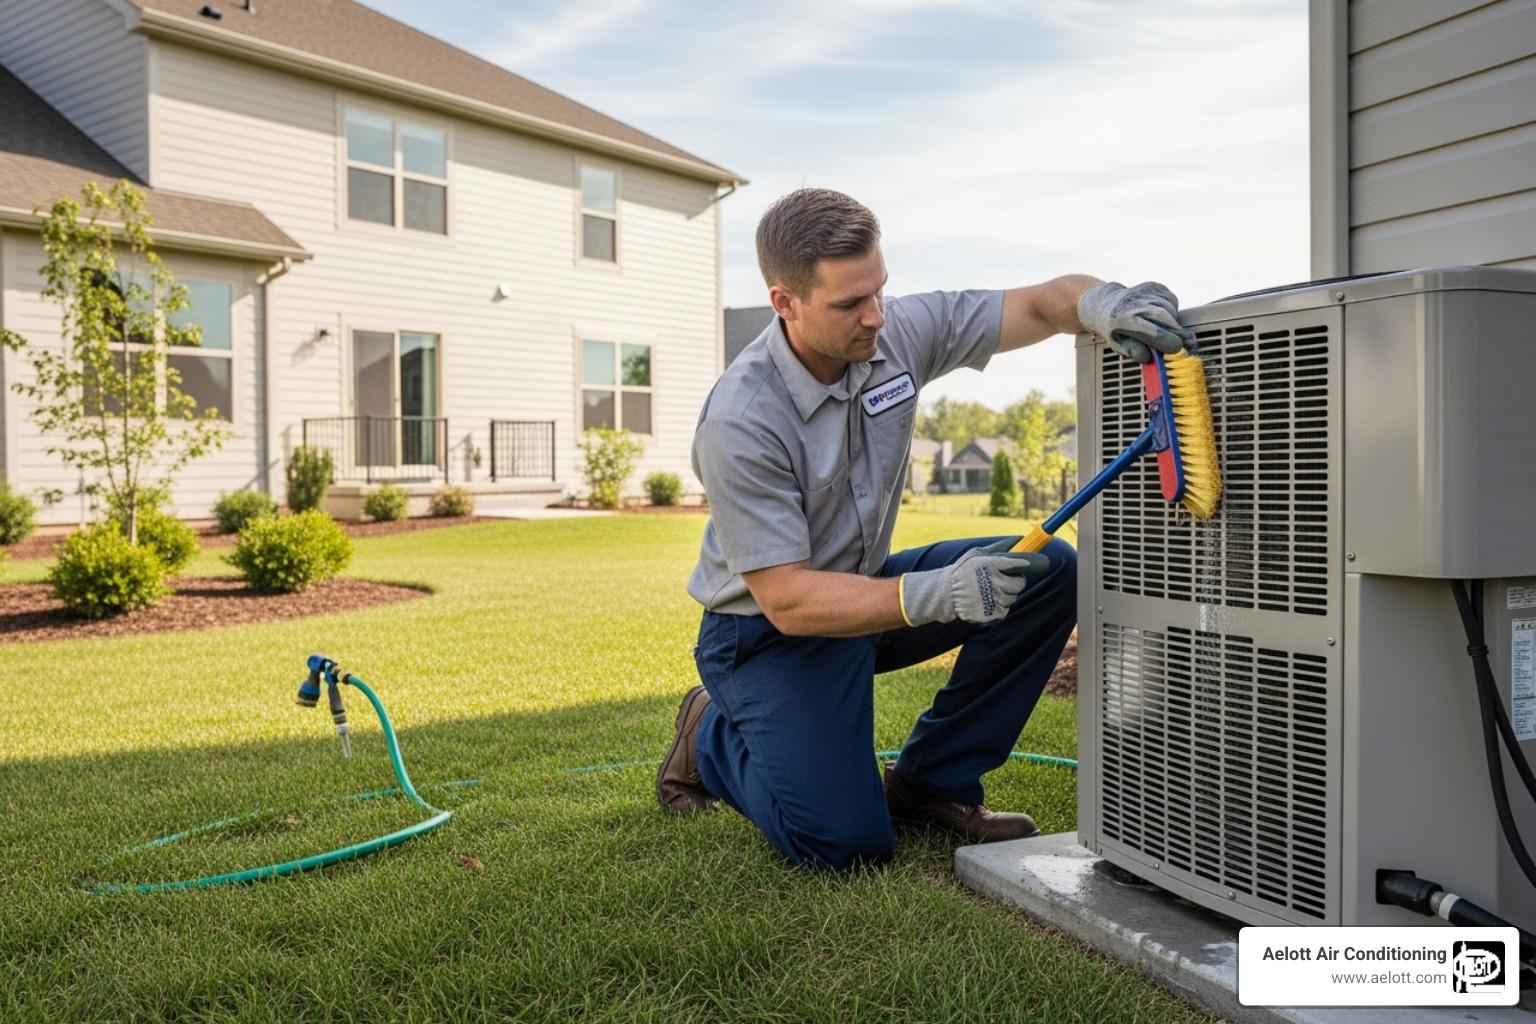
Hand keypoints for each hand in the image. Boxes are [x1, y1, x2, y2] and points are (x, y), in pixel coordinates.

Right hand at [900, 540, 1049, 625]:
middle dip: (1016, 582)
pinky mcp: (992, 612)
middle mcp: (993, 580)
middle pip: (1019, 583)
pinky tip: (987, 602)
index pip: (1018, 562)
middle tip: (1005, 580)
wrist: (945, 594)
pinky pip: (1005, 609)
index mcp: (990, 564)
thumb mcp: (976, 554)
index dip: (1031, 562)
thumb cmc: (962, 571)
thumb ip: (999, 548)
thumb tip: (1019, 539)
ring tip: (990, 591)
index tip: (1043, 562)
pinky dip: (999, 607)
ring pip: (1013, 597)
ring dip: (1006, 595)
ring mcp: (993, 597)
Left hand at [1077, 281, 1194, 362]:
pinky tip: (1159, 315)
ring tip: (1161, 328)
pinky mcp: (1154, 286)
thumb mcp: (1119, 345)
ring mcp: (1145, 292)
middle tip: (1181, 344)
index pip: (1152, 332)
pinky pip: (1171, 300)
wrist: (1105, 305)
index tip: (1178, 349)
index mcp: (1123, 321)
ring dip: (1172, 322)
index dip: (1168, 342)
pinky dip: (1171, 310)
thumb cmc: (1115, 330)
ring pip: (1171, 310)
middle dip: (1177, 333)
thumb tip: (1150, 357)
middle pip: (1166, 319)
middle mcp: (1134, 303)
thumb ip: (1135, 351)